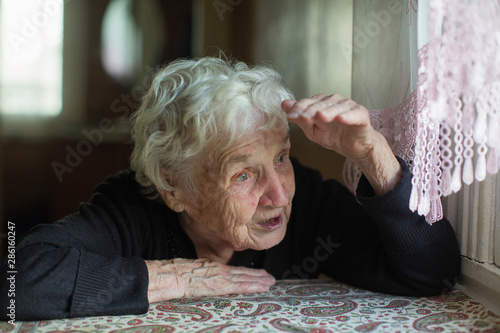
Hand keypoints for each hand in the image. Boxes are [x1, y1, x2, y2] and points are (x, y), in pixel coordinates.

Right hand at [146, 258, 275, 302]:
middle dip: (257, 276)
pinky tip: (261, 287)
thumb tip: (204, 278)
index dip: (247, 272)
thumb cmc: (177, 274)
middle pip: (243, 273)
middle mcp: (219, 270)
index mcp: (213, 267)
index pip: (234, 270)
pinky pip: (240, 285)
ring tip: (270, 283)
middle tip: (270, 278)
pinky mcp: (220, 285)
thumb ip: (202, 274)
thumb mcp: (192, 271)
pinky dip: (252, 285)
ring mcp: (221, 277)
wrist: (171, 275)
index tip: (257, 274)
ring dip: (259, 281)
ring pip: (245, 278)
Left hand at [281, 94, 373, 161]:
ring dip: (328, 111)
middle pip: (321, 104)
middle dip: (311, 111)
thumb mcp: (312, 130)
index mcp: (321, 103)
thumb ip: (300, 117)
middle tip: (303, 117)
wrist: (353, 147)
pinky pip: (354, 114)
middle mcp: (334, 101)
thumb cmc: (333, 136)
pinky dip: (347, 116)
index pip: (308, 102)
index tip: (290, 117)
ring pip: (336, 107)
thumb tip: (284, 103)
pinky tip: (341, 119)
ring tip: (320, 117)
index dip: (299, 109)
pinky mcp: (361, 114)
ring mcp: (348, 106)